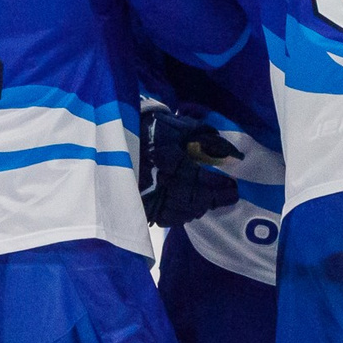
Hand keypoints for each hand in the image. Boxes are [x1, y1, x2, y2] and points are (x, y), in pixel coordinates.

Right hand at [139, 105, 241, 228]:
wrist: (109, 139)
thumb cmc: (144, 128)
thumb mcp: (174, 125)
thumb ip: (203, 136)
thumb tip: (230, 152)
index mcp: (168, 158)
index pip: (201, 178)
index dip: (219, 183)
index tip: (233, 184)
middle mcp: (160, 182)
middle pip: (195, 198)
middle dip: (215, 198)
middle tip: (231, 195)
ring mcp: (149, 197)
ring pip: (182, 211)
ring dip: (201, 207)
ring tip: (212, 201)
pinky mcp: (141, 206)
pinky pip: (167, 218)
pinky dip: (182, 215)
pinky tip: (190, 209)